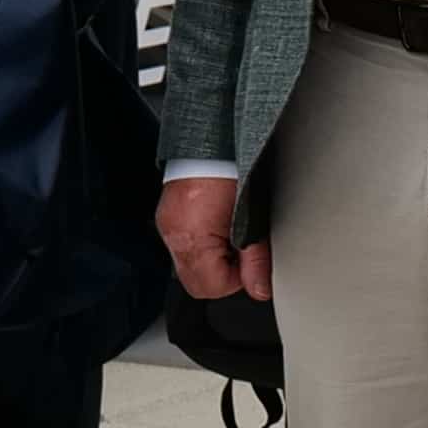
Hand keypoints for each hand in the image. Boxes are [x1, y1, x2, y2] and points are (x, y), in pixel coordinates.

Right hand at [156, 173, 264, 304]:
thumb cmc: (231, 170)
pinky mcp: (168, 217)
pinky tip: (216, 225)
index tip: (249, 261)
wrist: (213, 139)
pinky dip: (202, 245)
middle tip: (241, 250)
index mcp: (193, 238)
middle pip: (196, 284)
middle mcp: (173, 235)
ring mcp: (167, 226)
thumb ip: (257, 258)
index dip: (237, 280)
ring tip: (229, 234)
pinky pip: (184, 247)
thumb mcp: (253, 218)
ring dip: (213, 260)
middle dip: (223, 274)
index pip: (212, 287)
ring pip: (190, 267)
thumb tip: (260, 289)